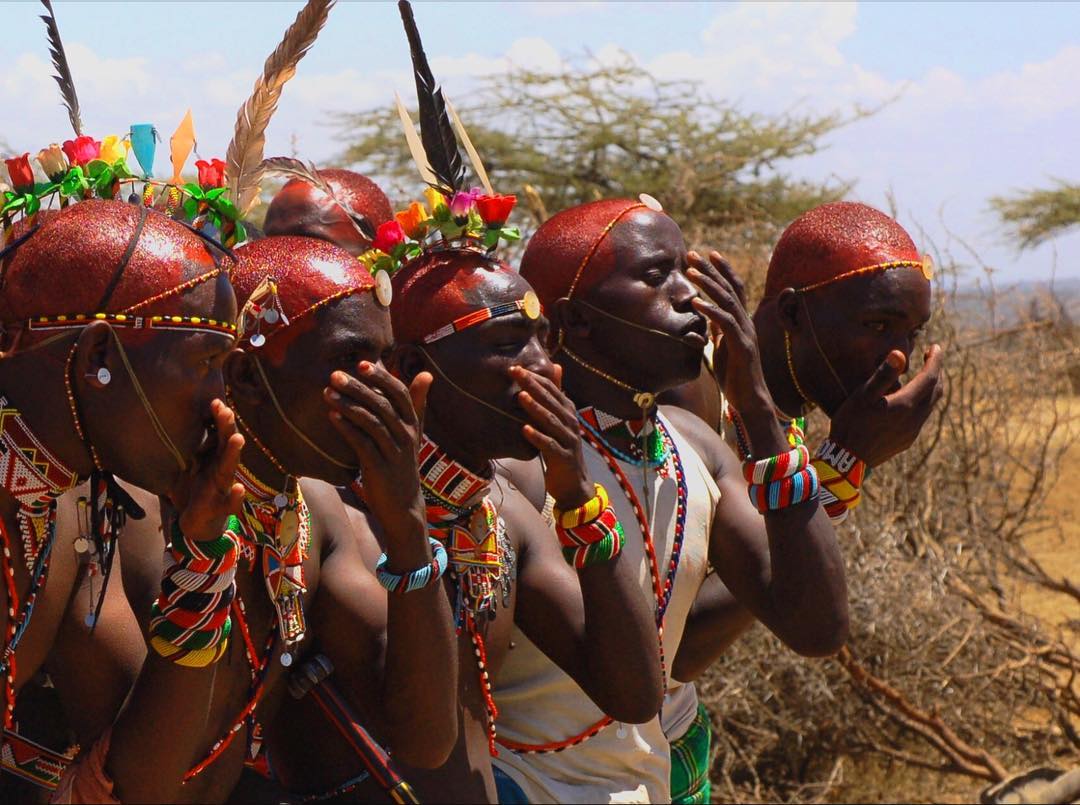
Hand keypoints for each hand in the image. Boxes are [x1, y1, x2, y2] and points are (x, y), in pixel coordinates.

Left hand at [173, 399, 244, 541]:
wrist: (198, 524)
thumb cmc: (193, 491)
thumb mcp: (186, 467)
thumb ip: (184, 448)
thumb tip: (168, 421)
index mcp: (213, 459)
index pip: (218, 434)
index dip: (218, 419)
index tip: (215, 401)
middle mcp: (222, 470)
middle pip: (226, 446)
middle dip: (226, 428)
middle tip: (225, 411)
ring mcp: (223, 488)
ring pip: (229, 469)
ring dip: (233, 453)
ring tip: (237, 439)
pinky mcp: (220, 508)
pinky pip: (230, 504)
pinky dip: (236, 498)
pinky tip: (239, 489)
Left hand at [325, 362, 429, 542]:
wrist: (403, 505)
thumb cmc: (402, 464)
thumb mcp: (413, 433)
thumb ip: (417, 404)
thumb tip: (426, 373)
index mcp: (413, 424)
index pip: (400, 394)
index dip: (382, 377)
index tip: (362, 364)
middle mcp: (407, 436)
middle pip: (383, 405)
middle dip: (358, 387)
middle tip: (335, 374)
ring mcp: (394, 452)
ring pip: (371, 422)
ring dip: (348, 405)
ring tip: (326, 392)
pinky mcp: (380, 469)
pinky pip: (362, 444)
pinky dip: (347, 428)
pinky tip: (331, 416)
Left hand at [511, 364, 592, 510]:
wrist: (574, 483)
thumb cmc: (562, 448)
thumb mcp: (560, 419)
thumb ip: (557, 394)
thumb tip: (557, 365)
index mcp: (568, 411)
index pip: (552, 389)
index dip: (535, 378)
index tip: (516, 367)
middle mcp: (570, 423)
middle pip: (551, 401)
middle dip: (532, 386)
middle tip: (515, 372)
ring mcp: (568, 440)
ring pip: (550, 421)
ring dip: (535, 408)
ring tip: (520, 396)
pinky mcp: (564, 457)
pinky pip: (549, 445)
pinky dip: (537, 437)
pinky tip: (524, 430)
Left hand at [687, 251, 779, 437]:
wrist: (749, 400)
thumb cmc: (734, 376)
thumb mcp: (720, 348)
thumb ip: (715, 331)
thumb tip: (703, 317)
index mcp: (739, 321)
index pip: (733, 288)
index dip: (721, 270)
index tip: (706, 253)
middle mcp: (745, 323)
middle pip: (729, 288)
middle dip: (711, 269)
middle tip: (692, 254)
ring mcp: (745, 333)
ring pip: (728, 302)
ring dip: (708, 285)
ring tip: (690, 272)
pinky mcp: (742, 347)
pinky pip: (725, 324)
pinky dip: (710, 311)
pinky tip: (695, 303)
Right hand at [828, 345, 943, 466]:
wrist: (847, 461)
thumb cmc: (851, 424)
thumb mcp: (863, 396)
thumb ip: (883, 375)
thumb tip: (900, 354)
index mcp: (906, 404)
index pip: (930, 377)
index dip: (935, 360)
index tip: (936, 347)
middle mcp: (915, 418)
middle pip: (935, 391)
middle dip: (936, 372)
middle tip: (930, 358)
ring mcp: (912, 431)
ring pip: (930, 405)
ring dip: (930, 388)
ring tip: (921, 377)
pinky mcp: (907, 441)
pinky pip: (921, 417)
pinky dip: (922, 403)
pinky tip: (908, 401)